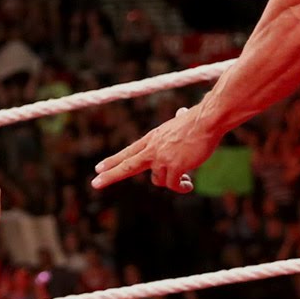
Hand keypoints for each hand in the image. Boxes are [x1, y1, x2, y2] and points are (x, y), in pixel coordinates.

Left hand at [92, 107, 214, 192]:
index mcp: (150, 139)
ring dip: (172, 182)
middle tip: (95, 183)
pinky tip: (188, 185)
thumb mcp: (177, 123)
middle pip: (126, 166)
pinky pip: (173, 184)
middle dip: (110, 175)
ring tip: (185, 181)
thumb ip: (176, 123)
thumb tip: (181, 111)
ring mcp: (161, 158)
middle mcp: (152, 149)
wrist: (205, 121)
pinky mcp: (174, 166)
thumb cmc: (196, 121)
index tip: (98, 168)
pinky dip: (181, 187)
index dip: (113, 160)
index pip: (127, 152)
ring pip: (159, 180)